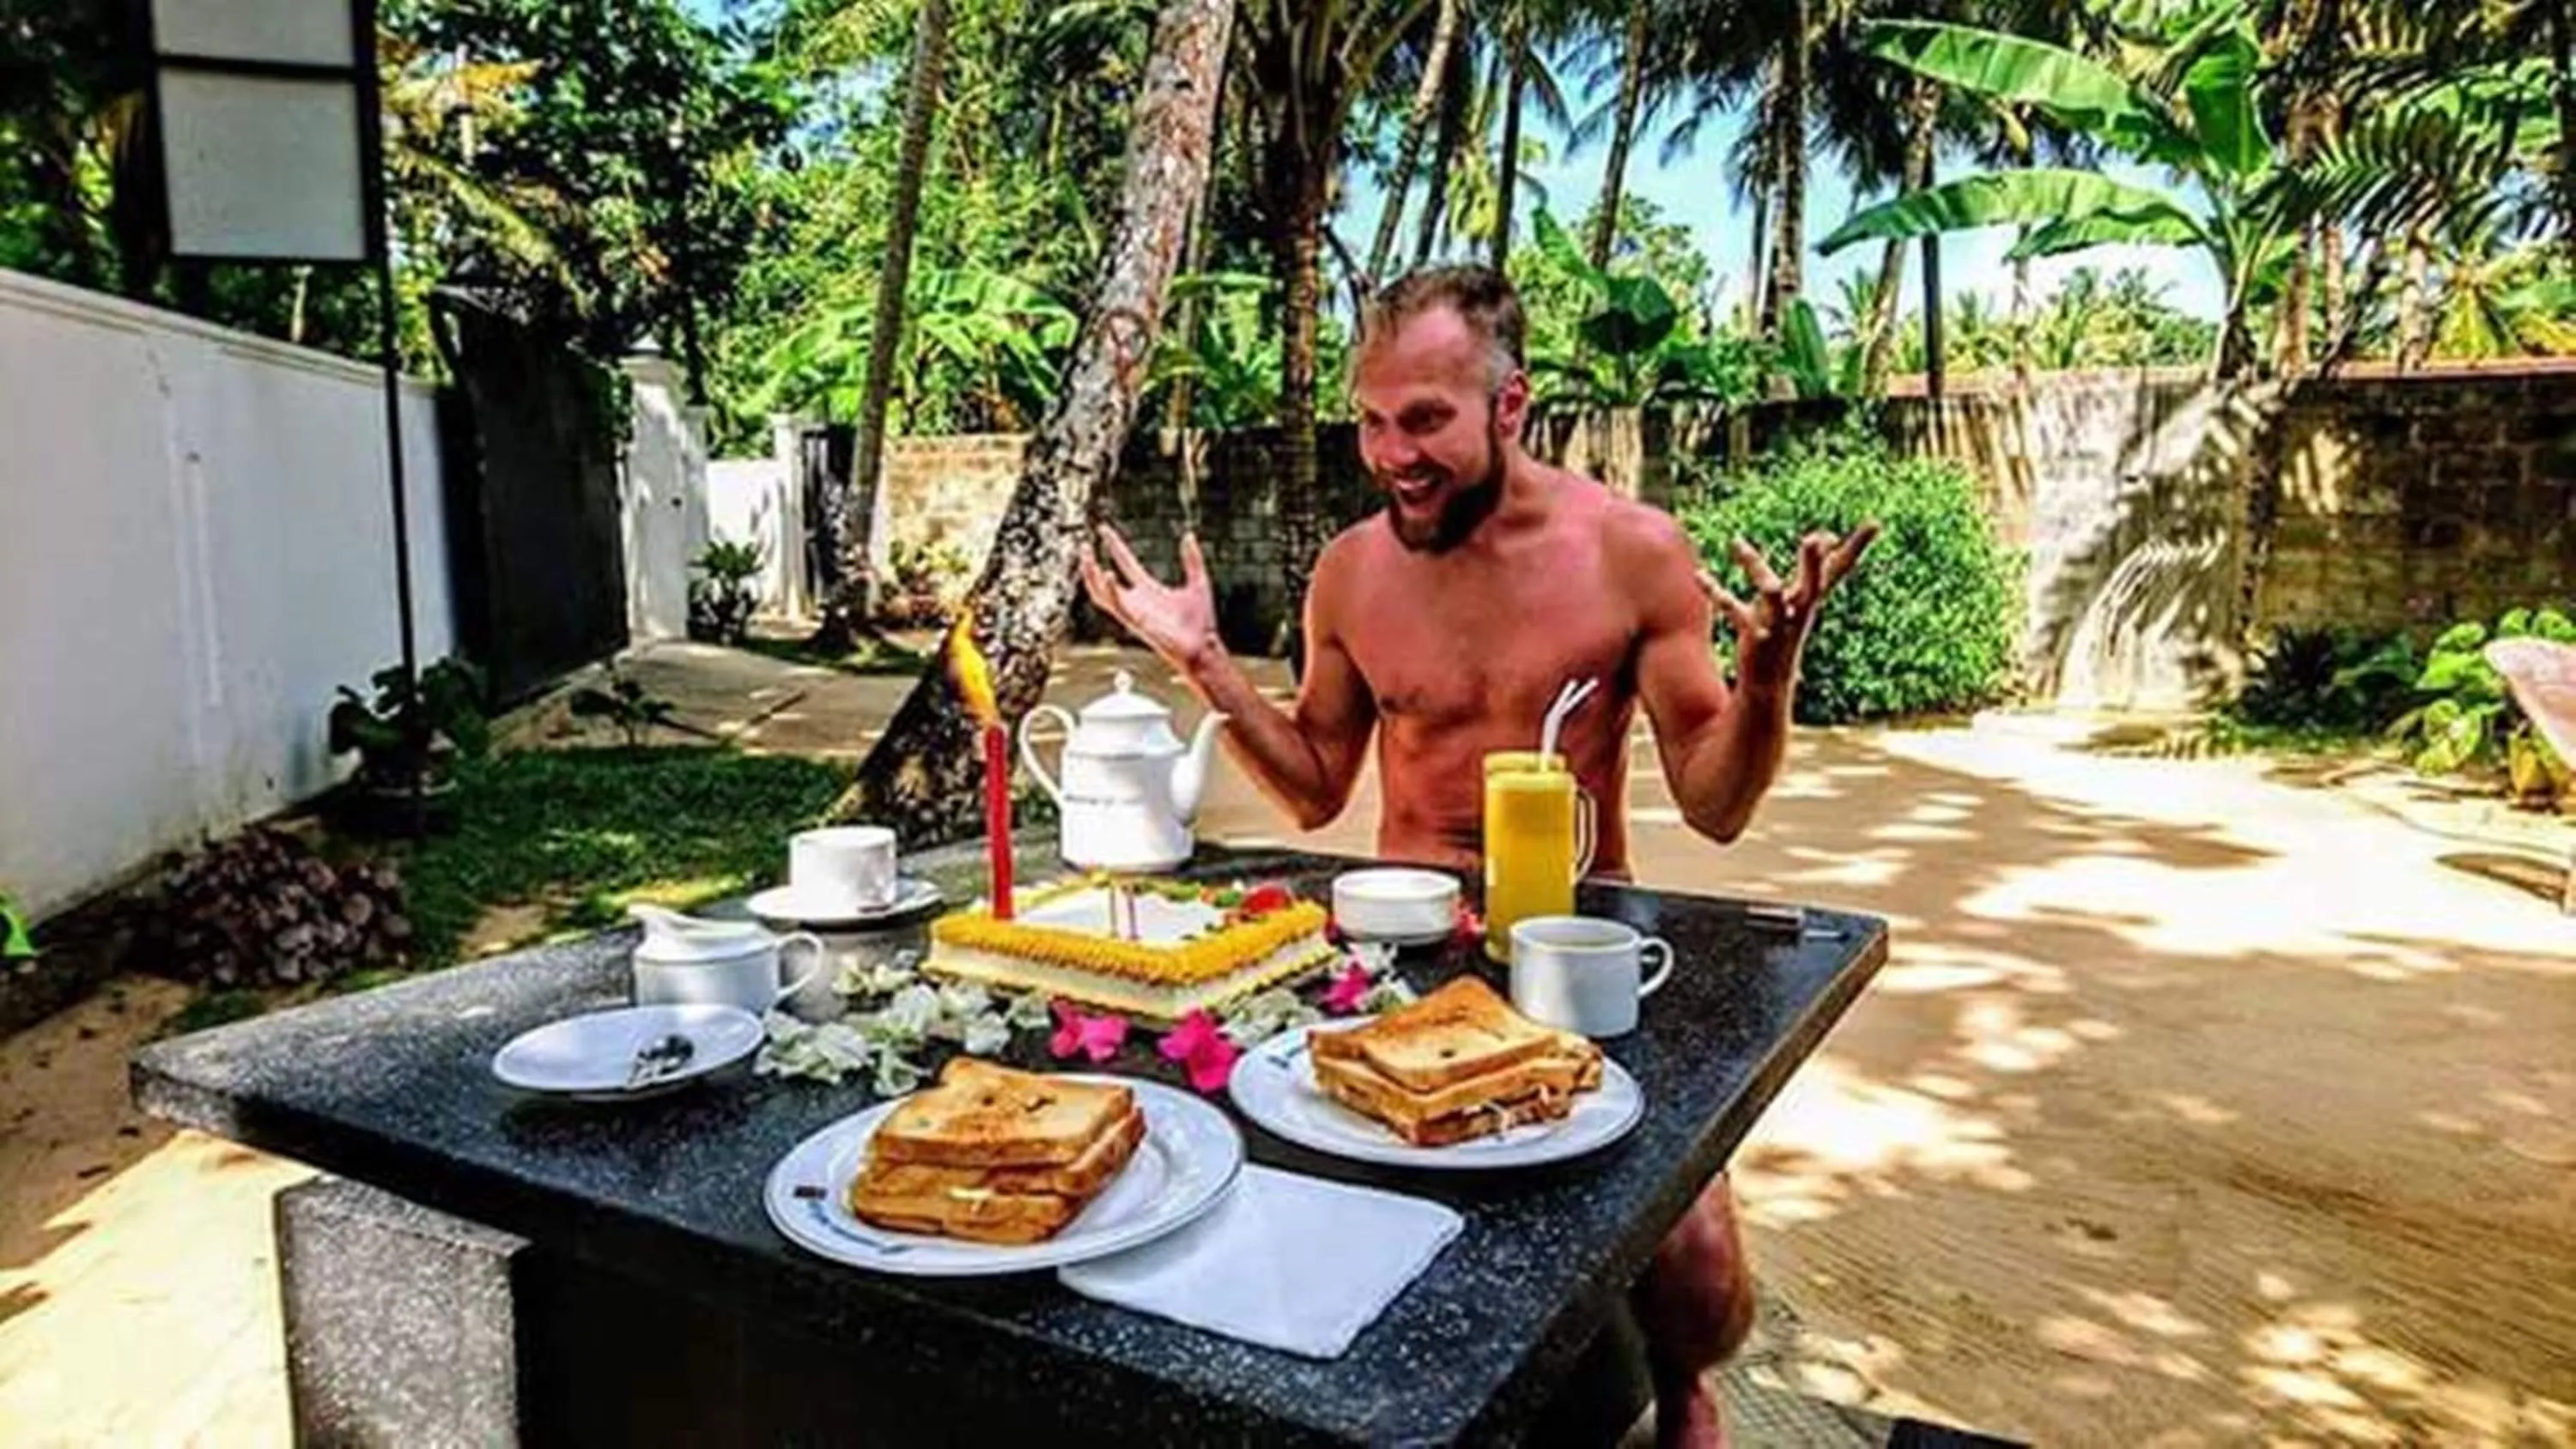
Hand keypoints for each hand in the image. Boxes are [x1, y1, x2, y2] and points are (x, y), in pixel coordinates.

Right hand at [1081, 525, 1219, 670]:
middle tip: (1084, 545)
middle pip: (1104, 580)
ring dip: (1092, 577)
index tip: (1103, 529)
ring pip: (1102, 594)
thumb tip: (1187, 535)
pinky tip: (1108, 574)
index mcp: (1148, 590)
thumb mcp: (1198, 582)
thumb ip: (1192, 560)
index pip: (1125, 563)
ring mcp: (1134, 612)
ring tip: (1086, 558)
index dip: (1114, 545)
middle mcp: (1136, 601)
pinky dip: (1110, 591)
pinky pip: (1117, 606)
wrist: (1203, 647)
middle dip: (1091, 563)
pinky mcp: (1136, 623)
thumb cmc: (1200, 622)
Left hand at [1702, 524, 1880, 694]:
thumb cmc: (1784, 632)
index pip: (1840, 568)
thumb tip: (1825, 536)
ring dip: (1755, 568)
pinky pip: (1734, 611)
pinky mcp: (1755, 636)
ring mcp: (1778, 624)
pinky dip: (1717, 593)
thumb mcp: (1801, 599)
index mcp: (1812, 598)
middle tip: (1814, 538)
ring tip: (1735, 543)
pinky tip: (1700, 576)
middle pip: (1814, 583)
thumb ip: (1813, 569)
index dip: (1857, 546)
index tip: (1876, 522)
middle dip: (1813, 562)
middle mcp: (1800, 610)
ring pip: (1770, 594)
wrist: (1770, 685)